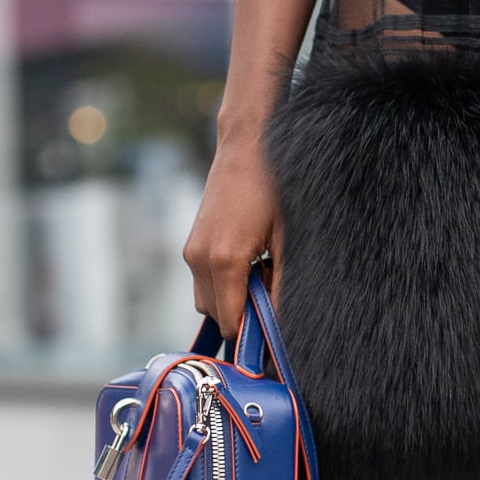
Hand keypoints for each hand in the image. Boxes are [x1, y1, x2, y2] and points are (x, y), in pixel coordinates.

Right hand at [184, 133, 283, 337]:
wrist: (247, 145)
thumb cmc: (273, 188)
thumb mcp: (288, 239)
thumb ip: (282, 284)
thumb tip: (282, 323)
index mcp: (225, 262)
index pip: (231, 323)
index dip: (252, 334)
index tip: (275, 332)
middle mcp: (200, 260)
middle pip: (217, 316)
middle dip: (244, 315)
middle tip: (272, 292)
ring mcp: (191, 251)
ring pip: (207, 299)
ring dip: (233, 299)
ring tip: (262, 273)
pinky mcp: (191, 243)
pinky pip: (204, 279)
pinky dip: (224, 282)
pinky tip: (249, 261)